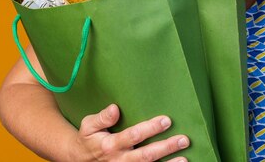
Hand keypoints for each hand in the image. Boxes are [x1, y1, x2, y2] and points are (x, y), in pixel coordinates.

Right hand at [70, 104, 189, 160]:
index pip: (133, 136)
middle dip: (166, 147)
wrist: (79, 160)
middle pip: (146, 155)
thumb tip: (115, 108)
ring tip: (185, 158)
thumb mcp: (89, 126)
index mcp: (110, 145)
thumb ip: (102, 118)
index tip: (167, 120)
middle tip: (183, 139)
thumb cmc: (89, 140)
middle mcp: (119, 160)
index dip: (150, 128)